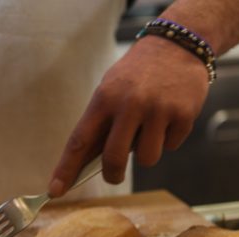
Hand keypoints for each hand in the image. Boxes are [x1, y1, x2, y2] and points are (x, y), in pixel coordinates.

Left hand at [48, 36, 209, 196]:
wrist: (178, 44)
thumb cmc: (136, 74)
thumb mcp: (110, 90)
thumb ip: (100, 124)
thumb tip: (86, 164)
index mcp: (104, 98)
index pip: (79, 141)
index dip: (66, 169)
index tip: (55, 190)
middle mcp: (130, 104)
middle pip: (113, 158)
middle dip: (112, 175)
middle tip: (113, 176)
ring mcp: (158, 110)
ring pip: (146, 158)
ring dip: (146, 153)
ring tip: (150, 130)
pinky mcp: (183, 115)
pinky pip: (171, 146)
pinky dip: (168, 138)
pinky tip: (169, 116)